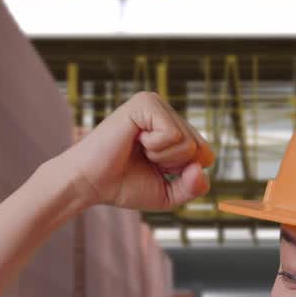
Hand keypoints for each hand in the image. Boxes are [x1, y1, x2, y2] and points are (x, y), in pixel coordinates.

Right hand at [54, 91, 214, 211]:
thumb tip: (202, 166)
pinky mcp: (145, 103)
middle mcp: (166, 112)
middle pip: (201, 149)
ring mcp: (156, 104)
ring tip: (138, 150)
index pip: (206, 155)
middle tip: (144, 160)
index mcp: (173, 128)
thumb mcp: (169, 193)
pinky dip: (155, 148)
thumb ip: (194, 186)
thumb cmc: (124, 185)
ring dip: (163, 158)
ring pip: (188, 143)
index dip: (183, 174)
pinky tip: (135, 141)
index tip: (155, 169)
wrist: (89, 184)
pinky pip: (172, 134)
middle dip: (174, 166)